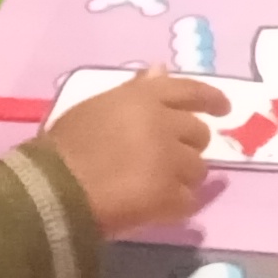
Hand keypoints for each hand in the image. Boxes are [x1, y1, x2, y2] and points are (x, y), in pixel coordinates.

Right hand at [49, 73, 220, 233]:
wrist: (54, 190)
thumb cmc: (63, 147)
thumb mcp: (96, 107)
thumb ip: (134, 90)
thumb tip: (161, 69)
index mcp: (144, 98)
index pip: (191, 90)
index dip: (211, 99)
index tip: (224, 109)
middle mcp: (164, 124)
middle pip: (198, 134)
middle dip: (188, 146)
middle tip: (168, 159)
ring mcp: (170, 160)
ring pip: (197, 169)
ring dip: (182, 177)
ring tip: (155, 186)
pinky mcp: (169, 195)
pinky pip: (188, 201)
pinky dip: (176, 205)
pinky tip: (159, 208)